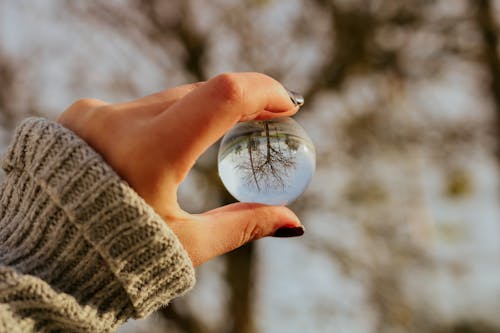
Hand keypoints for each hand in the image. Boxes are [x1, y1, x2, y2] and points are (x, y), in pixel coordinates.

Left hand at [57, 72, 303, 266]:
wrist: (46, 260)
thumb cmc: (117, 259)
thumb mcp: (187, 244)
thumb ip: (243, 225)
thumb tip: (294, 222)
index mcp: (149, 153)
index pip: (221, 96)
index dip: (262, 91)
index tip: (286, 104)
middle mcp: (119, 122)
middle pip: (200, 94)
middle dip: (241, 102)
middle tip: (270, 119)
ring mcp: (96, 114)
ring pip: (171, 99)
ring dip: (204, 112)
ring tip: (232, 129)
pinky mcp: (82, 115)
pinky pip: (140, 107)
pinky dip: (169, 118)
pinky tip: (178, 138)